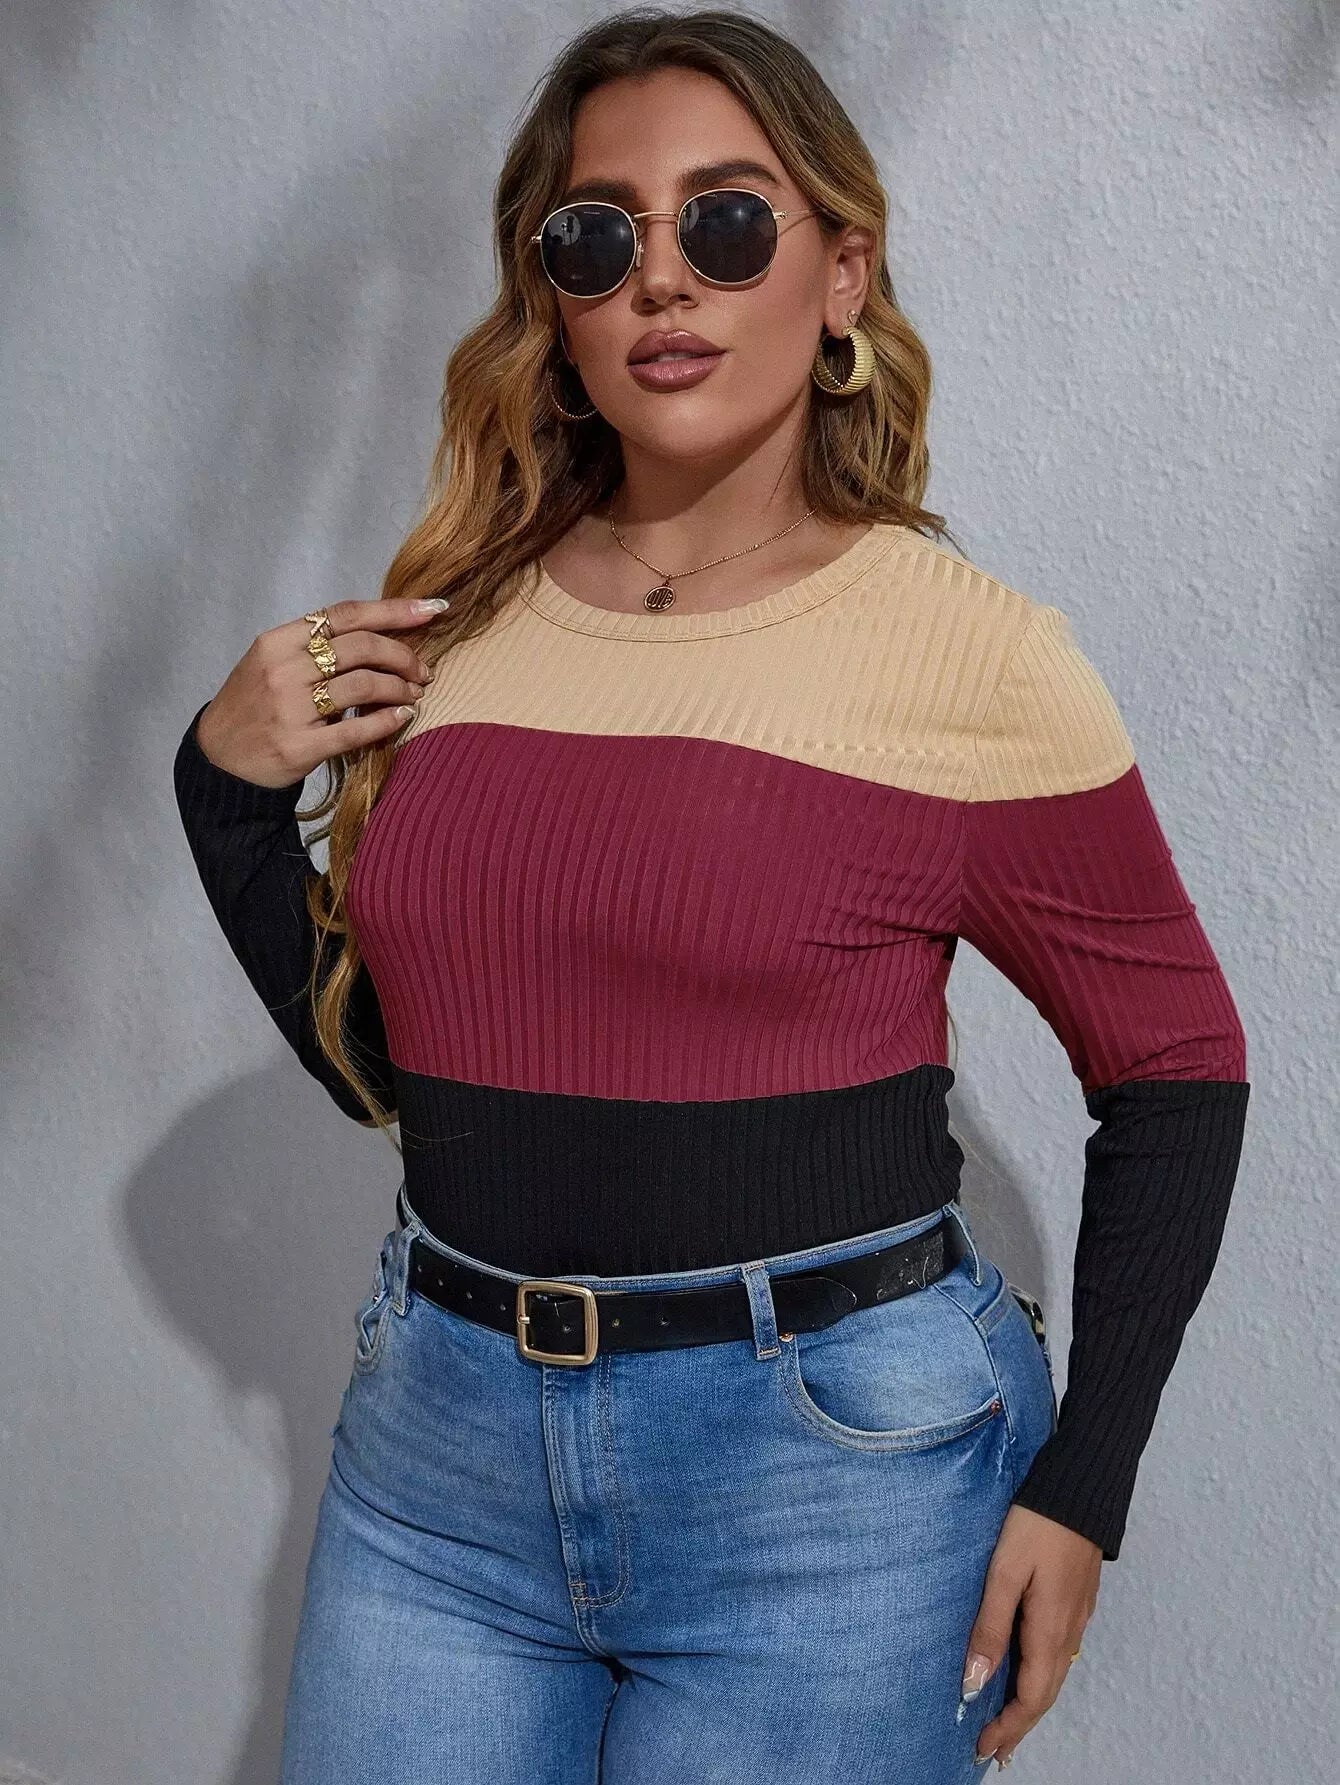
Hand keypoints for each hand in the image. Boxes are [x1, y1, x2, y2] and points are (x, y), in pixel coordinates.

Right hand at [193, 597, 446, 787]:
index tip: (430, 609)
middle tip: (423, 671)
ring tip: (414, 695)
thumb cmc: (254, 706)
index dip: (393, 610)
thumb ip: (316, 647)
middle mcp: (283, 670)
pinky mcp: (300, 746)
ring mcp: (290, 709)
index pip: (345, 615)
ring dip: (400, 689)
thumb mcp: (272, 663)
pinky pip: (356, 729)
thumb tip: (380, 635)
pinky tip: (402, 718)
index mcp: (278, 642)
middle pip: (361, 647)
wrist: (220, 759)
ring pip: (364, 686)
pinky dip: (387, 722)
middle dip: (403, 656)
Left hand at [962, 1504, 1100, 1769]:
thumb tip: (974, 1682)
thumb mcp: (1005, 1572)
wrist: (1081, 1489)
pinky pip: (1059, 1654)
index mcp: (1050, 1631)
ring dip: (1030, 1704)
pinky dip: (1040, 1677)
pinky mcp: (1077, 1601)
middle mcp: (1069, 1632)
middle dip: (1019, 1725)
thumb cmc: (1036, 1525)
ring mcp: (1077, 1617)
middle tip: (992, 1749)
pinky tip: (1026, 1673)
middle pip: (1045, 1694)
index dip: (1008, 1727)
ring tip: (1005, 1723)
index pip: (1031, 1698)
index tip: (983, 1748)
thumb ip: (990, 1626)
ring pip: (1054, 1675)